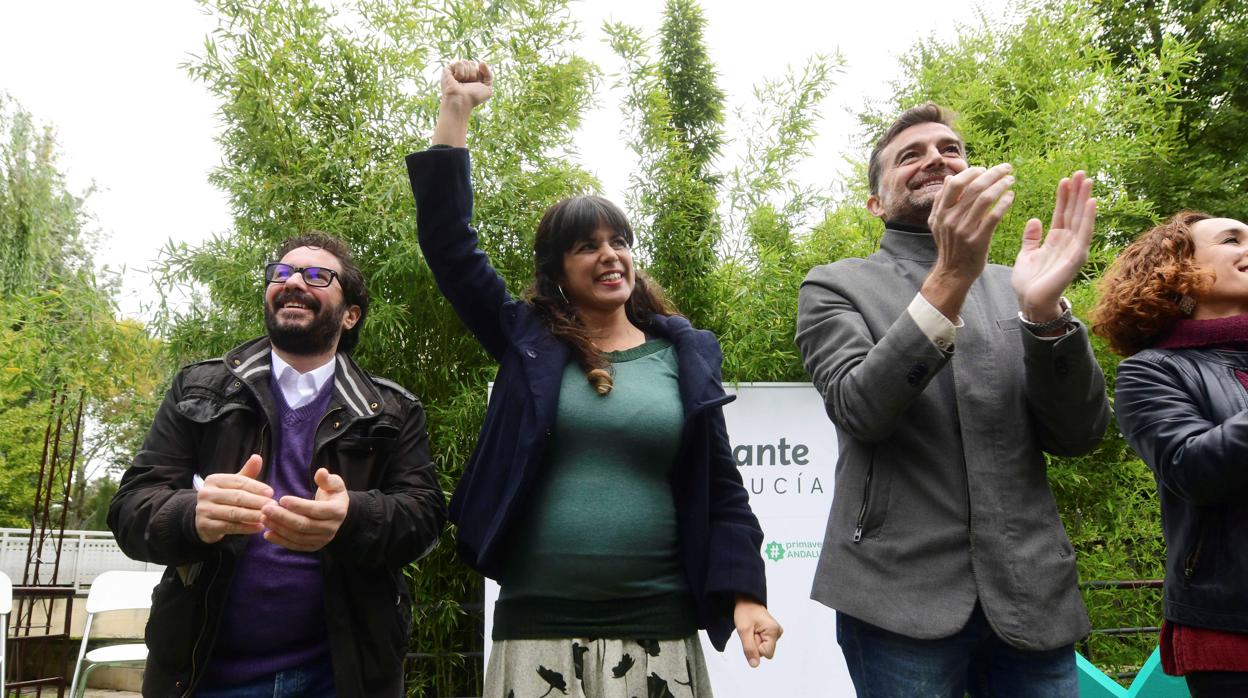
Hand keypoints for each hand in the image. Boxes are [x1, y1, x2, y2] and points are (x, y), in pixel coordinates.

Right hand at [194, 454, 273, 543]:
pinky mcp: (204, 525)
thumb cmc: (224, 499)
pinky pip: (229, 527)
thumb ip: (247, 473)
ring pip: (233, 513)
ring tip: (267, 517)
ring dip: (253, 515)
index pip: (238, 482)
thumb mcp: (234, 485)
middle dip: (257, 501)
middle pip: (237, 497)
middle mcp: (206, 493)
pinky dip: (245, 528)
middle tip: (273, 506)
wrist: (203, 520)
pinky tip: (258, 528)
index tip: (271, 492)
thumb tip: (257, 457)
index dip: (256, 487)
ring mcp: (203, 510)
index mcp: (214, 480)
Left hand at [260, 467, 348, 551]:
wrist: (338, 514)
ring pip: (297, 536)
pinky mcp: (314, 547)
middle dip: (283, 517)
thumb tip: (320, 472)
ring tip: (263, 519)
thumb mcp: (334, 484)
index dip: (298, 505)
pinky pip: (295, 546)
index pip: (315, 510)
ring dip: (279, 528)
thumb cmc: (332, 495)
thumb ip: (326, 479)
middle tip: (265, 509)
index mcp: (337, 511)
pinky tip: (267, 534)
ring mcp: (323, 540)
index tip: (281, 499)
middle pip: (304, 525)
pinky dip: (280, 541)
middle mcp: (331, 528)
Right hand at [441, 60, 492, 109]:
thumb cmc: (473, 98)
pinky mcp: (447, 70)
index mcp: (472, 76)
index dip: (480, 75)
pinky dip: (460, 73)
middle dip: (473, 74)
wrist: (461, 101)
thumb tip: (481, 62)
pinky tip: (456, 79)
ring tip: (461, 83)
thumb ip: (489, 75)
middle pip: (472, 63)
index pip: (479, 66)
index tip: (476, 84)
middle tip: (468, 84)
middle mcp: (463, 73)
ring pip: (465, 62)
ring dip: (467, 74)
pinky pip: (458, 63)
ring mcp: (455, 71)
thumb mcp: (487, 89)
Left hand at [734, 596, 782, 667]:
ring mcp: (776, 632)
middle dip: (755, 643)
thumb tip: (755, 664)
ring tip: (752, 629)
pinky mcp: (772, 632)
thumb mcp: (743, 631)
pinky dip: (757, 638)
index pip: (766, 654)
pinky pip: (764, 642)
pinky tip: (755, 629)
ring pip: (764, 647)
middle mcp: (778, 632)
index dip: (755, 646)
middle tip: (751, 631)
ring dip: (756, 641)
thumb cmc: (745, 611)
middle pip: (765, 651)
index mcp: (774, 631)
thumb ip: (749, 649)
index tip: (752, 634)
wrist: (746, 600)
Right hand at [921, 164, 1016, 319]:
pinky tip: (1011, 197)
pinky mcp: (978, 240)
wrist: (953, 273)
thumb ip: (942, 201)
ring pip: (985, 199)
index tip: (985, 168)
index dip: (972, 172)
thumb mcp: (938, 223)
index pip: (956, 184)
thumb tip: (950, 178)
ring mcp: (964, 230)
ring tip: (1011, 180)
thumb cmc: (950, 245)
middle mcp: (951, 219)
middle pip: (974, 187)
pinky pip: (994, 216)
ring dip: (1001, 185)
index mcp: (940, 213)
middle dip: (993, 174)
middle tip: (1006, 168)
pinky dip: (1004, 203)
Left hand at [1011, 171, 1095, 321]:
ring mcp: (1074, 249)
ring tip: (1086, 181)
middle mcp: (1068, 242)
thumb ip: (1031, 238)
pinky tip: (1091, 203)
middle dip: (1076, 193)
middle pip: (1073, 213)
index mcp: (1055, 240)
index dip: (1063, 197)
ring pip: (1081, 219)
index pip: (1061, 214)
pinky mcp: (1076, 258)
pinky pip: (1084, 234)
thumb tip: (1034, 220)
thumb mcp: (1026, 255)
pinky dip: (1088, 218)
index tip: (1065, 180)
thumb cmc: (1029, 281)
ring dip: (1084, 199)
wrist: (1030, 303)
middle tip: (1080, 172)